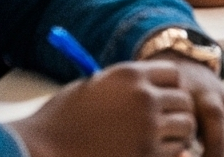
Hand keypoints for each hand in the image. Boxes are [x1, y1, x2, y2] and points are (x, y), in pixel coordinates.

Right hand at [12, 57, 223, 156]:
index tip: (164, 100)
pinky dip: (170, 154)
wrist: (38, 151)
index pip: (174, 74)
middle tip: (167, 125)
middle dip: (178, 112)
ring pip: (186, 127)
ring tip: (159, 141)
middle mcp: (144, 97)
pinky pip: (175, 152)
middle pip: (184, 100)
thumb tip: (153, 92)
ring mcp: (147, 128)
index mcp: (130, 75)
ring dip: (177, 136)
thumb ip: (124, 88)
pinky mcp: (146, 154)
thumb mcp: (92, 89)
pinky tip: (150, 154)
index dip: (170, 88)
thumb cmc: (58, 122)